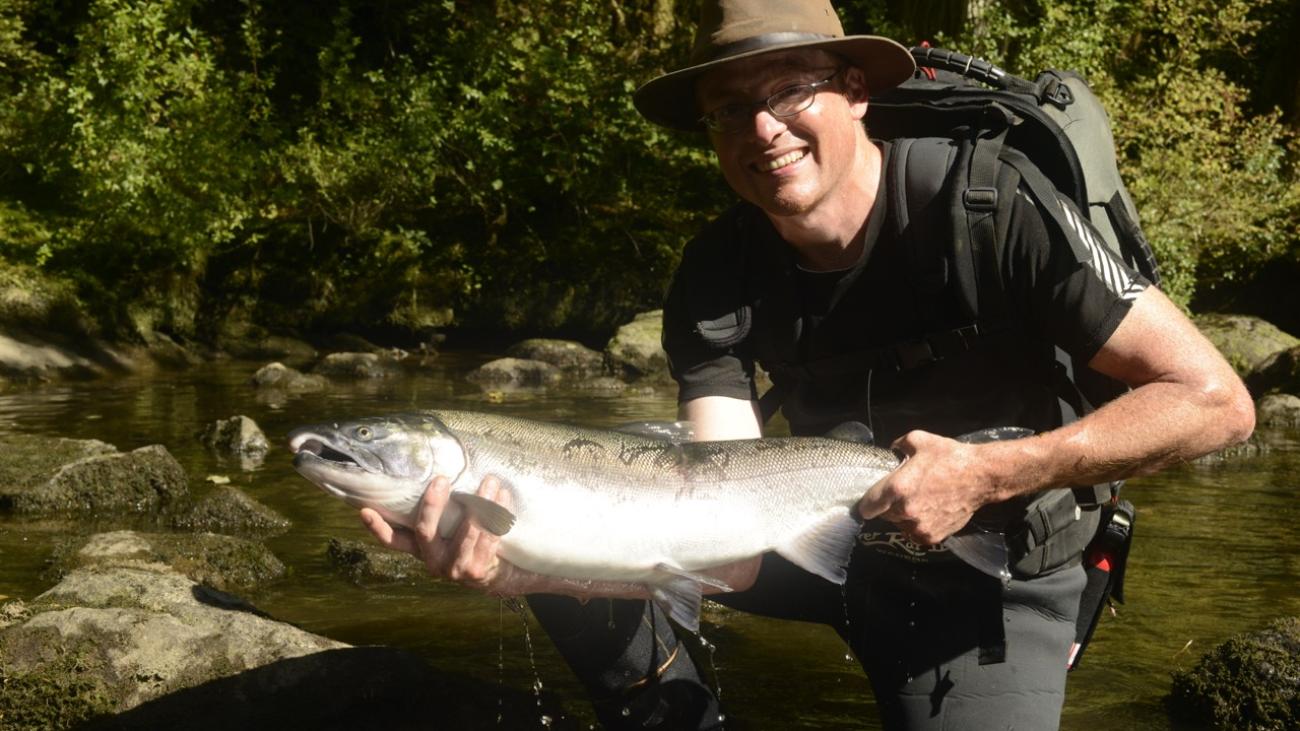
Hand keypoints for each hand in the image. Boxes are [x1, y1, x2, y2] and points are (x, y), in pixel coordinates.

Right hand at [360, 474, 524, 593]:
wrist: (495, 576)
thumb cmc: (466, 544)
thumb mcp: (446, 535)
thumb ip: (438, 516)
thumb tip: (433, 471)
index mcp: (421, 550)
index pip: (394, 540)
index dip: (377, 528)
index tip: (365, 510)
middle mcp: (433, 561)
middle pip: (426, 531)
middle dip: (432, 504)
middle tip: (440, 480)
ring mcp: (454, 568)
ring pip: (466, 532)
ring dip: (479, 504)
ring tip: (489, 481)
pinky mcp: (477, 570)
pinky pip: (489, 538)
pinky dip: (498, 515)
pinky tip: (503, 497)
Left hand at [856, 430, 999, 544]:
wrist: (981, 477)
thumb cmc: (950, 457)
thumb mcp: (919, 440)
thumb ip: (897, 445)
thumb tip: (891, 451)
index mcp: (897, 489)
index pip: (866, 507)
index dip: (867, 503)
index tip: (873, 499)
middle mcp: (906, 511)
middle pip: (883, 516)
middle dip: (889, 506)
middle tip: (903, 494)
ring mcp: (920, 527)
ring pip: (899, 525)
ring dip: (903, 517)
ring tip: (919, 501)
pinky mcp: (933, 537)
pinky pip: (915, 534)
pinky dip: (917, 525)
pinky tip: (928, 510)